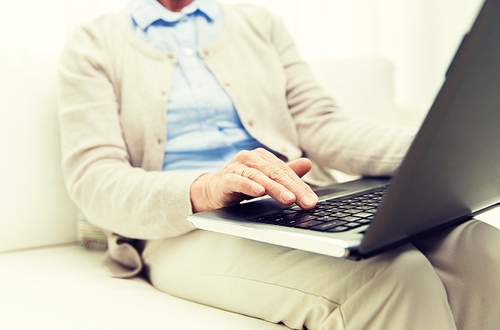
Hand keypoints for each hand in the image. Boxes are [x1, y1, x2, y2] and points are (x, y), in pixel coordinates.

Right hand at [190, 148, 317, 212]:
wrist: (213, 188)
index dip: (301, 186)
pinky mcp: (225, 179)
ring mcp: (237, 167)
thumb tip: (308, 163)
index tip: (312, 200)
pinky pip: (238, 182)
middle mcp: (251, 158)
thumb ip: (286, 173)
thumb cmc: (242, 182)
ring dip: (275, 189)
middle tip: (308, 202)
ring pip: (260, 178)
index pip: (286, 172)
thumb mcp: (266, 178)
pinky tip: (259, 192)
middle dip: (294, 189)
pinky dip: (249, 186)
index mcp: (263, 157)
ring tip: (289, 199)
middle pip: (276, 174)